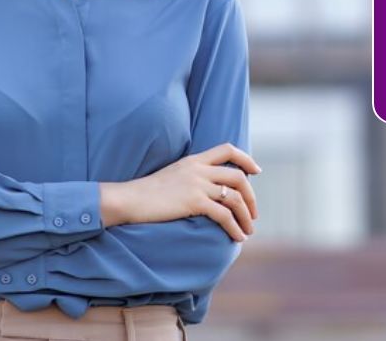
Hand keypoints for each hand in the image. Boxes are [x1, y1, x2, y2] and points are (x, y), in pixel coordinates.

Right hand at [102, 143, 260, 241]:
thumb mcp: (173, 175)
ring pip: (234, 197)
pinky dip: (235, 227)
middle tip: (253, 214)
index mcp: (194, 159)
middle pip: (238, 176)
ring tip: (248, 231)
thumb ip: (191, 176)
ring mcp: (196, 184)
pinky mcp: (193, 201)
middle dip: (251, 197)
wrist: (129, 198)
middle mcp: (198, 169)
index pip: (228, 149)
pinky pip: (223, 214)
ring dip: (246, 216)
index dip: (246, 159)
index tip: (256, 171)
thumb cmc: (147, 192)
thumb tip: (208, 189)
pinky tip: (237, 237)